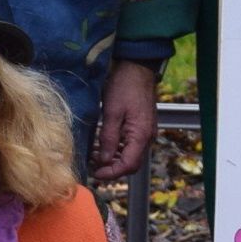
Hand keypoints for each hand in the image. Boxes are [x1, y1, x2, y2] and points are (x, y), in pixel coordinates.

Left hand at [91, 59, 159, 180]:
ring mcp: (146, 132)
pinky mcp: (142, 126)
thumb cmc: (125, 86)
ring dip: (113, 159)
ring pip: (131, 155)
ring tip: (94, 155)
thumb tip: (103, 160)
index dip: (111, 173)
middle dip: (112, 168)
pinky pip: (131, 145)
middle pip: (131, 164)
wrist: (137, 68)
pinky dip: (117, 149)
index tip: (95, 173)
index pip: (128, 165)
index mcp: (141, 135)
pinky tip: (103, 145)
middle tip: (93, 166)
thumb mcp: (111, 112)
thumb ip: (108, 138)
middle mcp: (147, 137)